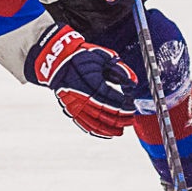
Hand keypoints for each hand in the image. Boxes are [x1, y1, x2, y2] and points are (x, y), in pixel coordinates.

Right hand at [25, 23, 138, 137]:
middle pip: (104, 113)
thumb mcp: (103, 57)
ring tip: (122, 130)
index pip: (110, 99)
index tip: (132, 106)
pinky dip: (97, 131)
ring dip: (110, 128)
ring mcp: (74, 105)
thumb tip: (133, 83)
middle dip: (120, 118)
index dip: (123, 104)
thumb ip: (120, 70)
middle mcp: (81, 96)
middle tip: (131, 119)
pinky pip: (84, 125)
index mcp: (90, 81)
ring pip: (95, 123)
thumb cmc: (82, 56)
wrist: (58, 60)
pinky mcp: (70, 110)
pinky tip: (107, 134)